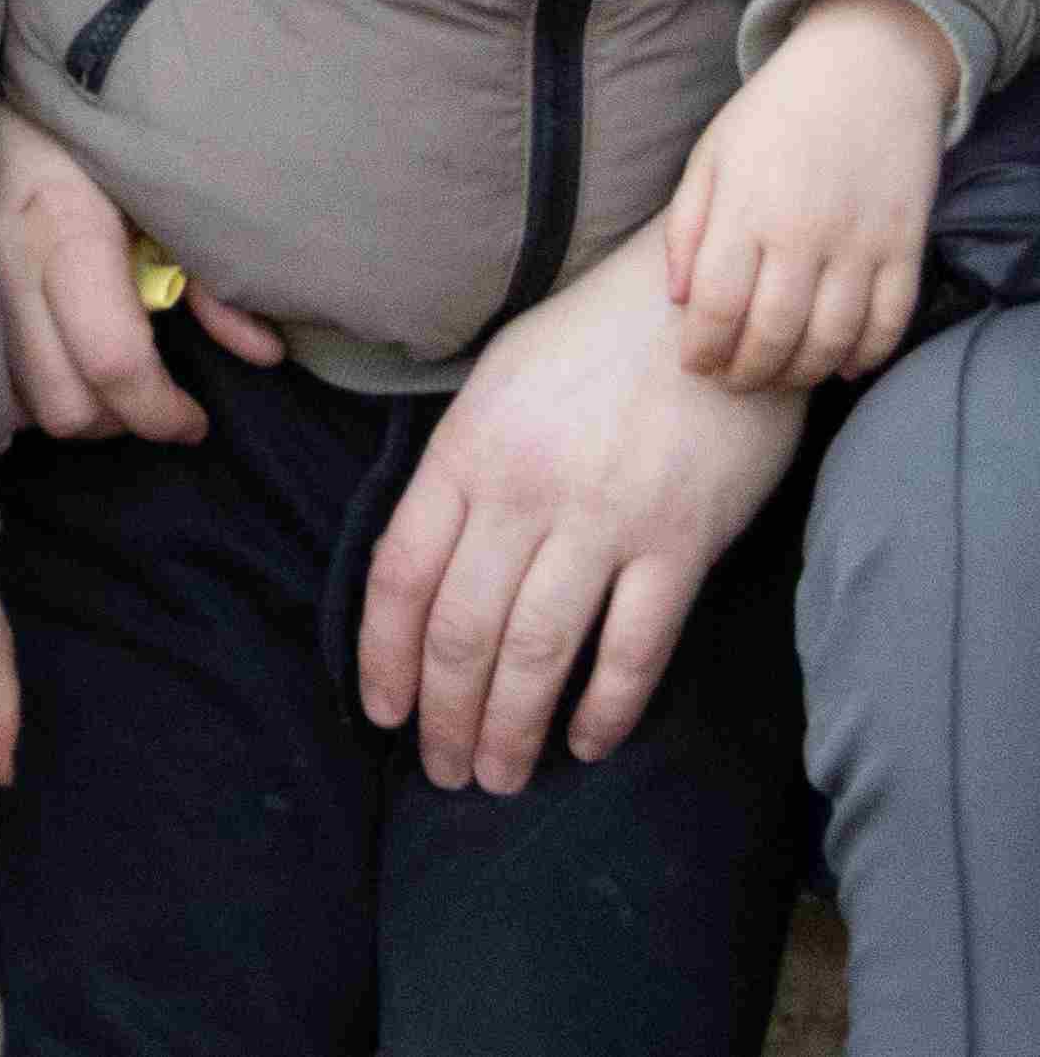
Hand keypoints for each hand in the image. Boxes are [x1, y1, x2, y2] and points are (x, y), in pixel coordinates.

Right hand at [0, 104, 276, 437]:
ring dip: (72, 405)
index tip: (193, 418)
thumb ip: (210, 272)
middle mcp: (7, 264)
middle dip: (118, 420)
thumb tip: (263, 352)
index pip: (112, 361)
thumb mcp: (157, 187)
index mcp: (69, 231)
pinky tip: (54, 354)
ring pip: (20, 403)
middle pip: (64, 405)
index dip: (162, 411)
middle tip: (149, 395)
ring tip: (103, 374)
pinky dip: (27, 385)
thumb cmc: (84, 132)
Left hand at [354, 221, 816, 792]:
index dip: (383, 654)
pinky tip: (587, 743)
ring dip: (512, 726)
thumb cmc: (591, 339)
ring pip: (538, 650)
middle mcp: (522, 494)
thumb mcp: (495, 383)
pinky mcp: (681, 545)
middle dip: (445, 713)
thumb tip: (427, 548)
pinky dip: (606, 705)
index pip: (400, 574)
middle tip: (442, 770)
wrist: (704, 305)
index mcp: (464, 453)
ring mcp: (603, 522)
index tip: (379, 710)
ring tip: (500, 777)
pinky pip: (634, 646)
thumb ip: (459, 465)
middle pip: (463, 628)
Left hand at [663, 0, 954, 389]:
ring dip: (802, 371)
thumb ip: (687, 227)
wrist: (863, 70)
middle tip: (733, 383)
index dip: (703, 348)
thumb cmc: (772, 114)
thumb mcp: (710, 156)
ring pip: (833, 337)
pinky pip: (891, 319)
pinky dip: (868, 354)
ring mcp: (861, 243)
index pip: (717, 305)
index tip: (694, 365)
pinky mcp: (906, 245)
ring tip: (778, 378)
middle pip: (774, 333)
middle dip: (748, 373)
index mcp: (745, 210)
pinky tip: (842, 367)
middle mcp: (803, 233)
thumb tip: (678, 299)